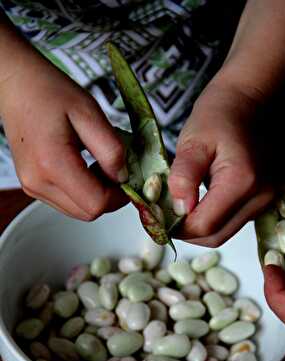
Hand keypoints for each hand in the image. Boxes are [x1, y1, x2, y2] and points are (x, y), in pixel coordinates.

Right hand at [0, 48, 127, 219]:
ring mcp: (33, 187)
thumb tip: (123, 178)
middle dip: (110, 196)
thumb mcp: (90, 113)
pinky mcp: (33, 186)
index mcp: (52, 164)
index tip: (129, 176)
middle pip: (88, 213)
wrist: (17, 85)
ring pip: (79, 210)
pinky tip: (84, 167)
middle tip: (116, 168)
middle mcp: (38, 182)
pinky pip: (67, 202)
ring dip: (97, 194)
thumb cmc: (51, 92)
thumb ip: (111, 149)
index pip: (97, 204)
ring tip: (98, 164)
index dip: (119, 195)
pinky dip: (83, 191)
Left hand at [168, 79, 273, 245]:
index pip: (205, 225)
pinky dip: (213, 219)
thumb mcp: (193, 140)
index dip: (177, 227)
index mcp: (243, 181)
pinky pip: (234, 221)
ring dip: (200, 227)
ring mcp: (267, 200)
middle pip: (217, 236)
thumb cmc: (220, 113)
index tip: (158, 217)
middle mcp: (261, 196)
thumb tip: (178, 210)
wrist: (251, 100)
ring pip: (225, 232)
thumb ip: (184, 176)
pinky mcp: (264, 200)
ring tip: (180, 207)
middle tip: (165, 217)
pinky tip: (198, 203)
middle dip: (187, 232)